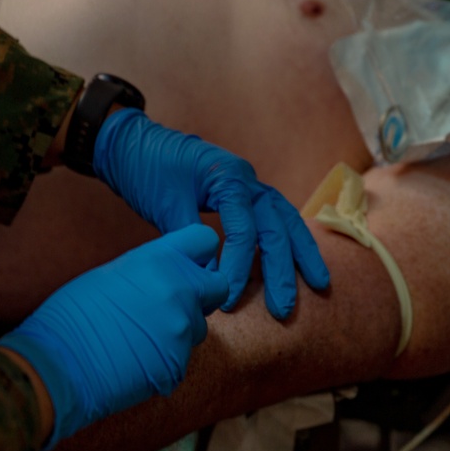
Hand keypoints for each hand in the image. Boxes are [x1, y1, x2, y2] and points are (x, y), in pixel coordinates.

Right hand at [0, 224, 228, 450]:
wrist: (58, 364)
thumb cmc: (72, 316)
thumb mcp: (111, 274)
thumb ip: (149, 269)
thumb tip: (166, 274)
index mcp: (159, 259)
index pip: (206, 240)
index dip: (200, 254)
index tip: (188, 266)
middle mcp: (178, 290)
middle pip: (217, 287)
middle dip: (201, 295)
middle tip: (170, 305)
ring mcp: (181, 329)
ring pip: (199, 327)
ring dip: (179, 331)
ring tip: (140, 337)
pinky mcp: (178, 363)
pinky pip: (181, 358)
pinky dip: (163, 360)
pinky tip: (133, 361)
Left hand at [92, 108, 329, 318]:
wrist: (130, 143)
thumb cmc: (145, 169)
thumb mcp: (165, 204)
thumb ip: (191, 240)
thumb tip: (209, 279)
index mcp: (229, 176)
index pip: (246, 230)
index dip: (240, 267)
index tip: (228, 297)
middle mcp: (246, 178)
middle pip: (277, 226)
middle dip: (283, 269)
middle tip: (284, 307)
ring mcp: (248, 184)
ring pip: (286, 220)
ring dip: (302, 253)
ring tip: (320, 284)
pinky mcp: (241, 194)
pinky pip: (273, 218)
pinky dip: (287, 240)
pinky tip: (297, 262)